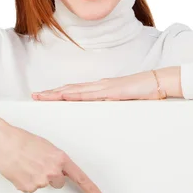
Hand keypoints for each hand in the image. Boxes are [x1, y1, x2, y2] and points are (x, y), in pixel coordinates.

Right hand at [0, 114, 104, 192]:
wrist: (3, 142)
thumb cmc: (23, 140)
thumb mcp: (46, 146)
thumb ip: (56, 160)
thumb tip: (58, 168)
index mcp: (60, 159)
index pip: (80, 178)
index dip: (92, 190)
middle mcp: (52, 171)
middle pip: (59, 182)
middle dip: (51, 176)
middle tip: (38, 163)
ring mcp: (40, 181)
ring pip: (44, 184)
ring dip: (37, 176)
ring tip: (26, 164)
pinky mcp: (28, 188)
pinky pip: (31, 187)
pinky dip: (26, 180)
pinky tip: (21, 169)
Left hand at [32, 69, 168, 100]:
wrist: (158, 82)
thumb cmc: (142, 92)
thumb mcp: (122, 101)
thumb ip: (110, 104)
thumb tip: (99, 110)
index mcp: (100, 89)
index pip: (74, 91)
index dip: (58, 93)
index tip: (44, 96)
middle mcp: (98, 86)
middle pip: (69, 89)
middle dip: (51, 93)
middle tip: (34, 96)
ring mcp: (104, 87)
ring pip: (75, 90)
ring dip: (58, 93)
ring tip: (43, 96)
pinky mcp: (111, 91)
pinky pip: (90, 94)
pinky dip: (76, 94)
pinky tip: (65, 95)